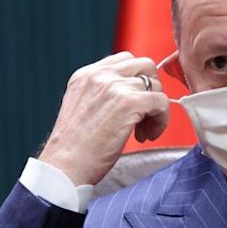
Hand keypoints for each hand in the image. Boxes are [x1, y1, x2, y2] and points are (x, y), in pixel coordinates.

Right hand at [38, 52, 168, 185]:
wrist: (64, 167)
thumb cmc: (75, 148)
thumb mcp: (84, 108)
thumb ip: (104, 93)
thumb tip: (134, 93)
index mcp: (86, 75)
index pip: (125, 60)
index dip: (137, 81)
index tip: (136, 104)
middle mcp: (99, 75)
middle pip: (145, 65)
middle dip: (151, 89)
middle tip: (145, 115)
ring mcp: (114, 86)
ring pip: (155, 85)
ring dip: (155, 109)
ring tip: (142, 131)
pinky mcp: (129, 102)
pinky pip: (161, 102)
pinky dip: (161, 120)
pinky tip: (147, 136)